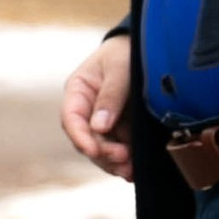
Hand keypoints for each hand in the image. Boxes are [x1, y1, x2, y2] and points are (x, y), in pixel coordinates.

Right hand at [61, 28, 134, 178]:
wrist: (147, 47)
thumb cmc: (127, 52)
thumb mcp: (120, 68)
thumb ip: (110, 95)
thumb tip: (99, 127)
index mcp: (78, 91)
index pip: (71, 118)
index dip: (80, 137)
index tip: (92, 150)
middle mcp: (87, 110)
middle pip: (87, 140)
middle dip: (103, 153)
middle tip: (124, 158)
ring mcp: (104, 122)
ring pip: (101, 151)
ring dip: (113, 163)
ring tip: (130, 171)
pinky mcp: (121, 130)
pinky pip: (118, 150)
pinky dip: (125, 162)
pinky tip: (134, 171)